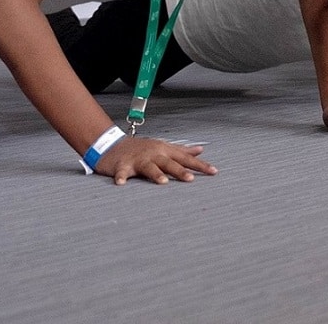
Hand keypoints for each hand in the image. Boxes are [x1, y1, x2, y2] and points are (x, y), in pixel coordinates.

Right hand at [93, 135, 215, 184]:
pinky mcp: (122, 165)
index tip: (213, 172)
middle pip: (169, 163)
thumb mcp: (164, 147)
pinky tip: (121, 184)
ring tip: (163, 182)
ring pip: (149, 167)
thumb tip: (200, 150)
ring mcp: (138, 159)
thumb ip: (183, 150)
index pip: (185, 158)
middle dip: (180, 170)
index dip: (200, 165)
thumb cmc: (141, 148)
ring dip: (156, 174)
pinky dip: (121, 177)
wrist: (114, 145)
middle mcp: (154, 154)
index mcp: (165, 151)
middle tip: (191, 179)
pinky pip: (121, 172)